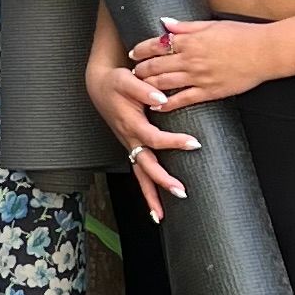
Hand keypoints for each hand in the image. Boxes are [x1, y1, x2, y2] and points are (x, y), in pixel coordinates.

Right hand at [89, 58, 199, 220]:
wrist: (99, 86)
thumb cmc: (115, 82)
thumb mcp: (126, 79)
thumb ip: (143, 88)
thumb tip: (161, 98)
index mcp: (130, 123)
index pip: (153, 138)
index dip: (173, 142)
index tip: (194, 142)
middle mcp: (129, 138)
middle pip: (144, 166)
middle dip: (161, 181)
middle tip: (181, 192)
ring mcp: (129, 145)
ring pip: (139, 175)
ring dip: (149, 195)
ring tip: (160, 214)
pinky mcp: (131, 147)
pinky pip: (138, 173)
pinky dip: (145, 190)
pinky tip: (155, 204)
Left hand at [128, 16, 278, 109]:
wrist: (264, 52)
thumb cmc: (240, 35)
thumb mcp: (211, 24)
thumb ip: (185, 27)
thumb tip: (164, 23)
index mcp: (190, 41)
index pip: (156, 45)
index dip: (141, 50)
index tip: (133, 54)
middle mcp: (190, 59)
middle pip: (156, 66)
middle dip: (140, 70)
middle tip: (131, 73)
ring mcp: (199, 77)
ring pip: (164, 84)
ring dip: (148, 86)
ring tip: (139, 88)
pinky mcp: (209, 92)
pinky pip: (183, 100)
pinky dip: (167, 104)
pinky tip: (157, 106)